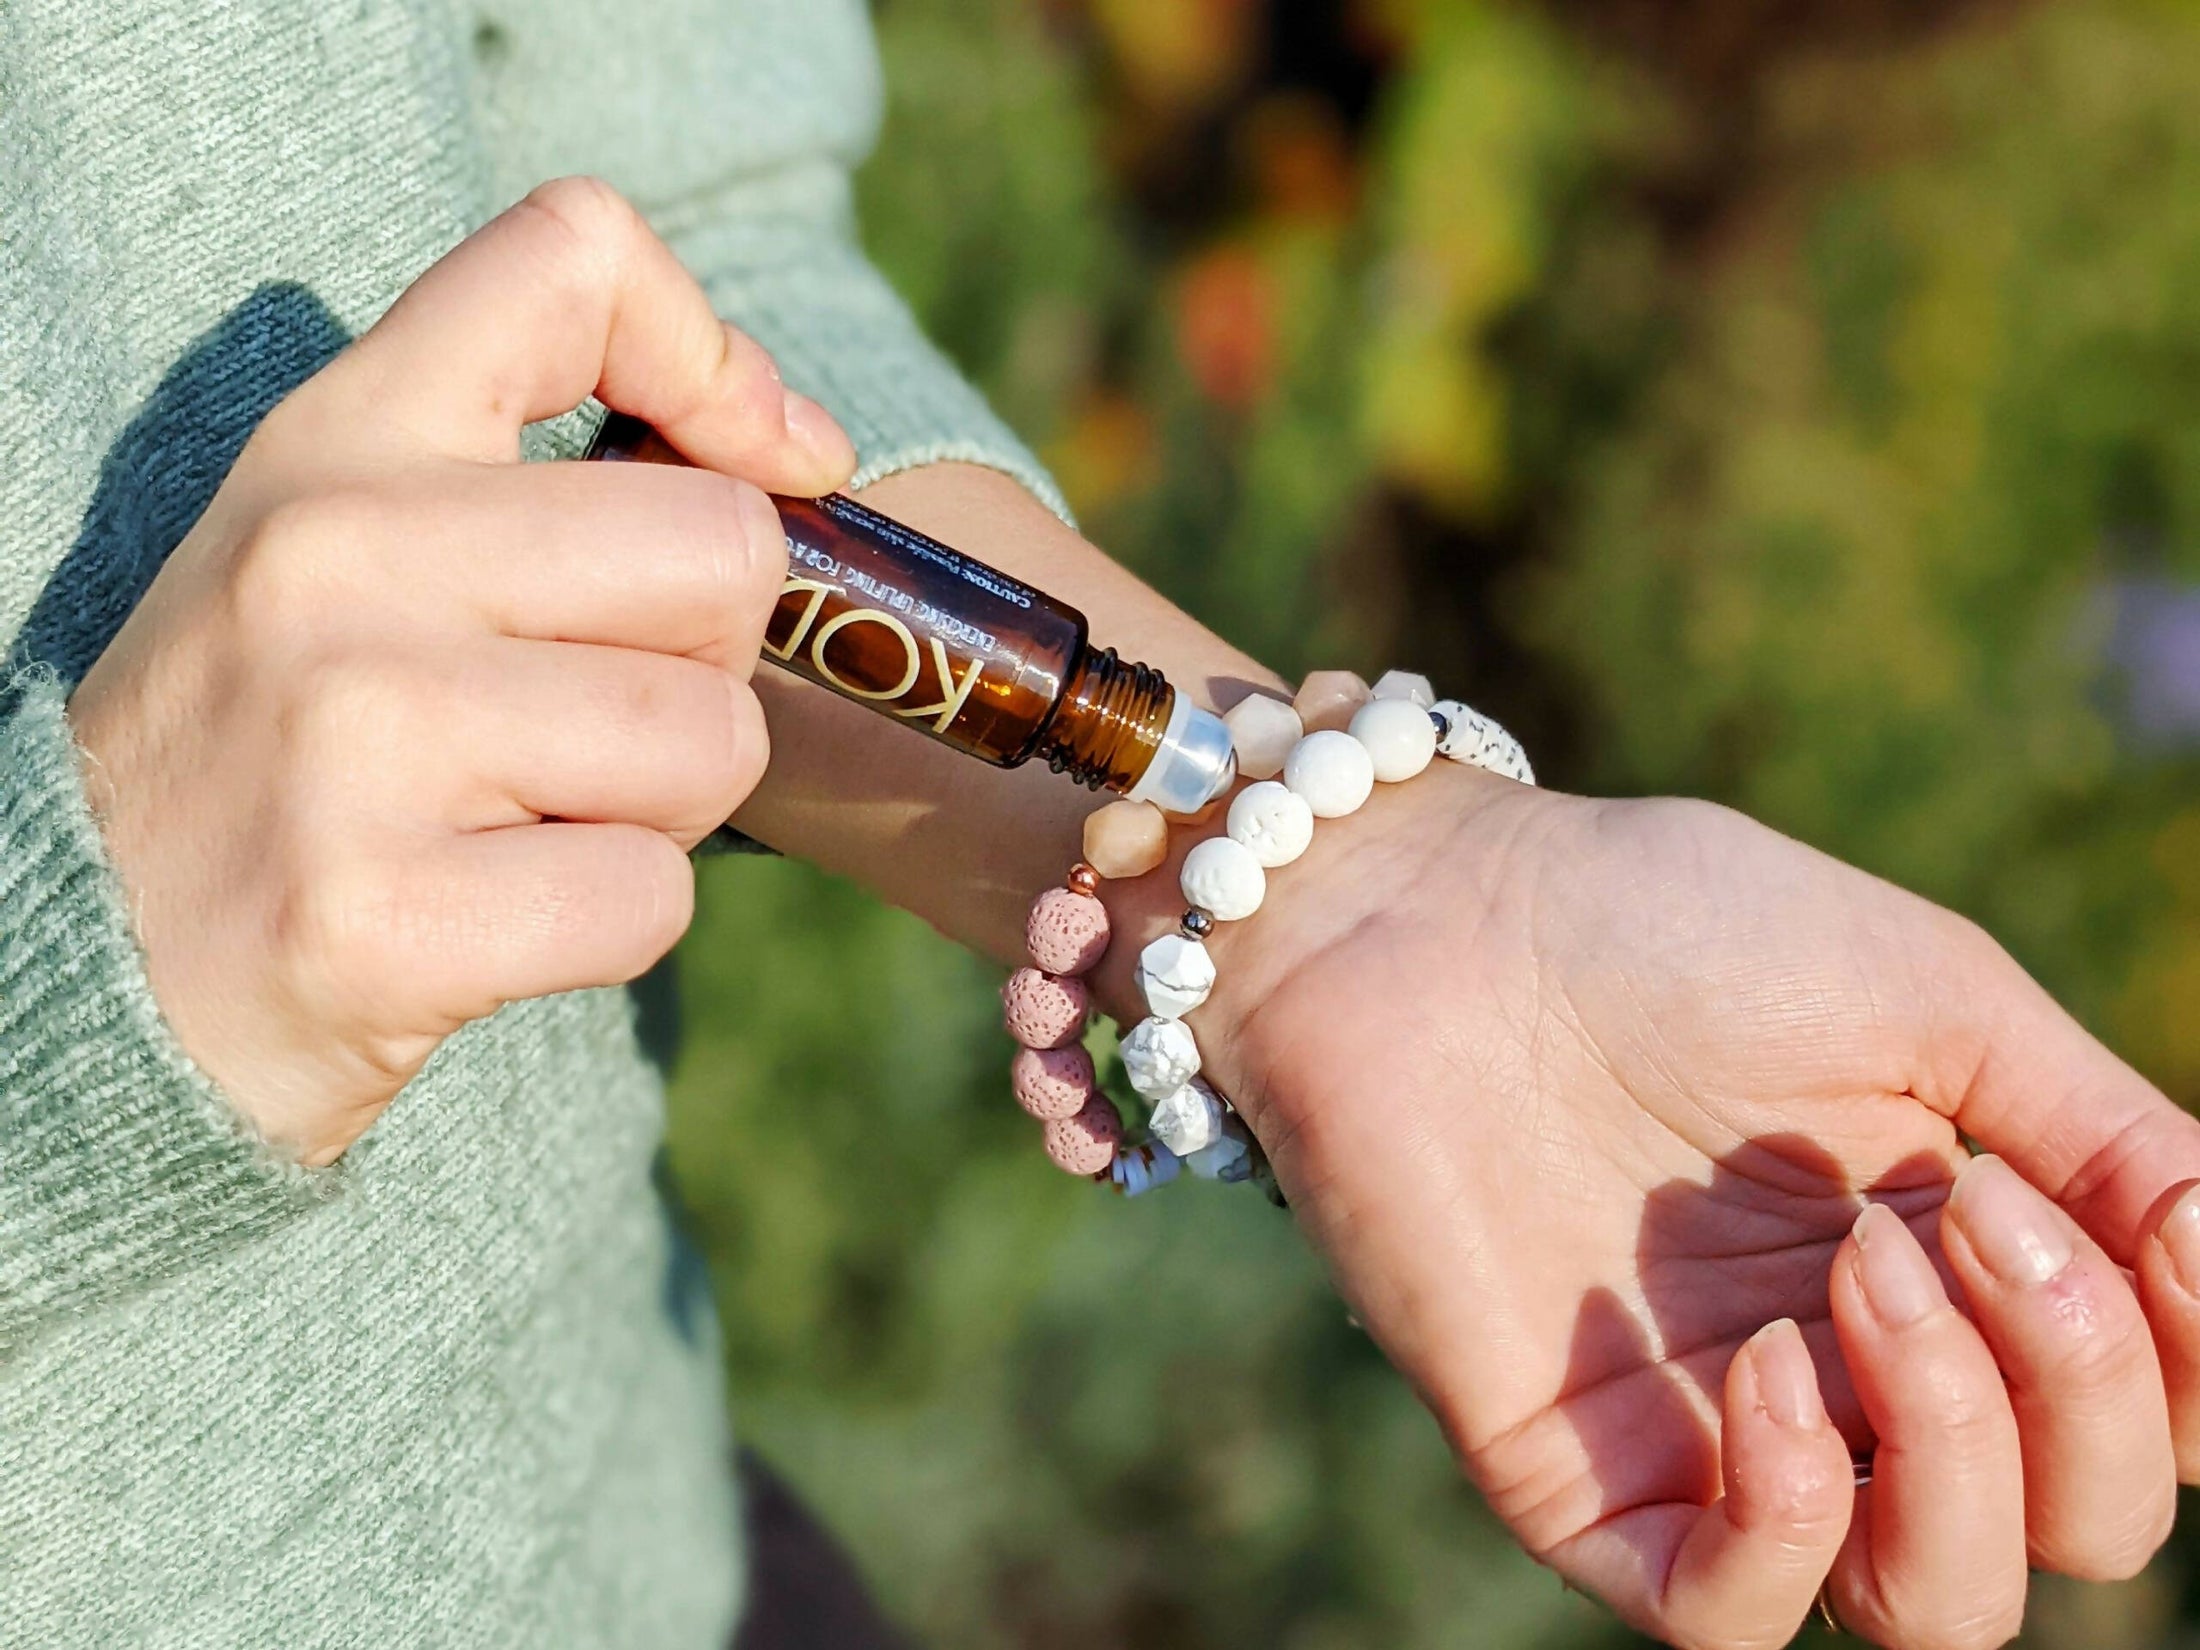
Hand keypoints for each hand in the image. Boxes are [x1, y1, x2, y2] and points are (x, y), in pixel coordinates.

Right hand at [68, 177, 853, 1163]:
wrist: (81, 963)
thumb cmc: (282, 750)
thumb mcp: (356, 549)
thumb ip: (547, 473)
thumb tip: (802, 450)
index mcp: (341, 439)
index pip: (578, 256)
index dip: (717, 361)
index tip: (761, 469)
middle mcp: (337, 552)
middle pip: (723, 551)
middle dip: (704, 667)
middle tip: (587, 727)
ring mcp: (350, 733)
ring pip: (710, 740)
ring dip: (661, 810)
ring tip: (527, 824)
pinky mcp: (378, 915)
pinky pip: (650, 899)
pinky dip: (611, 927)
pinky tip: (494, 919)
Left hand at [1130, 767, 2199, 1648]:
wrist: (1425, 916)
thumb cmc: (1663, 920)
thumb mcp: (1931, 994)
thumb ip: (2101, 1133)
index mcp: (1953, 1260)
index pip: (2149, 1421)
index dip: (2185, 1357)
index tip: (2141, 1221)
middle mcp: (1857, 1370)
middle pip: (2069, 1526)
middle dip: (2073, 1388)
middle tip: (1952, 1212)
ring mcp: (1719, 1433)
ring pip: (1932, 1608)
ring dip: (1958, 1455)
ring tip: (1858, 1277)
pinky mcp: (1581, 1473)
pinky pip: (1728, 1616)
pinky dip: (1796, 1519)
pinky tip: (1769, 1372)